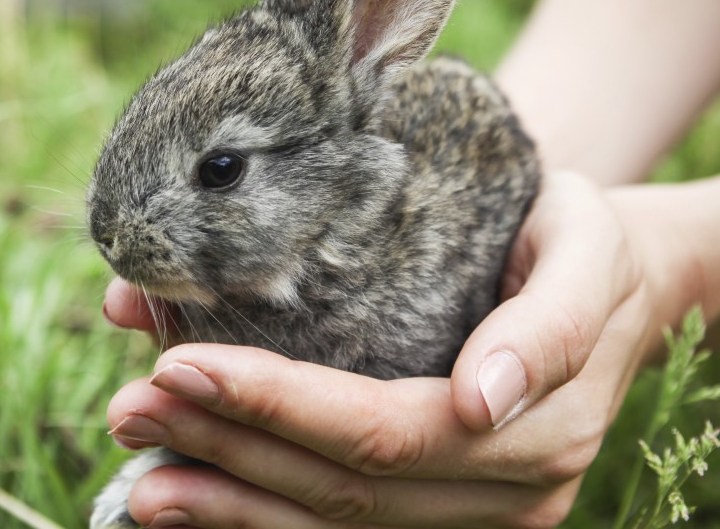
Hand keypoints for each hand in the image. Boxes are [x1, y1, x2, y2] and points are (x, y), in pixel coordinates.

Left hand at [102, 172, 660, 527]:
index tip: (181, 367)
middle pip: (340, 486)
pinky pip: (339, 525)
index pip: (379, 432)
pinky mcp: (438, 511)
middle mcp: (499, 493)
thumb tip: (483, 397)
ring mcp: (467, 514)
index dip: (277, 407)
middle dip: (226, 449)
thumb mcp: (587, 247)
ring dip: (225, 497)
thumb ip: (550, 324)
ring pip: (331, 523)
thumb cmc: (583, 244)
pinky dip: (257, 516)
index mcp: (530, 430)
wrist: (613, 281)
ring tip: (138, 466)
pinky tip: (190, 499)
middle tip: (130, 408)